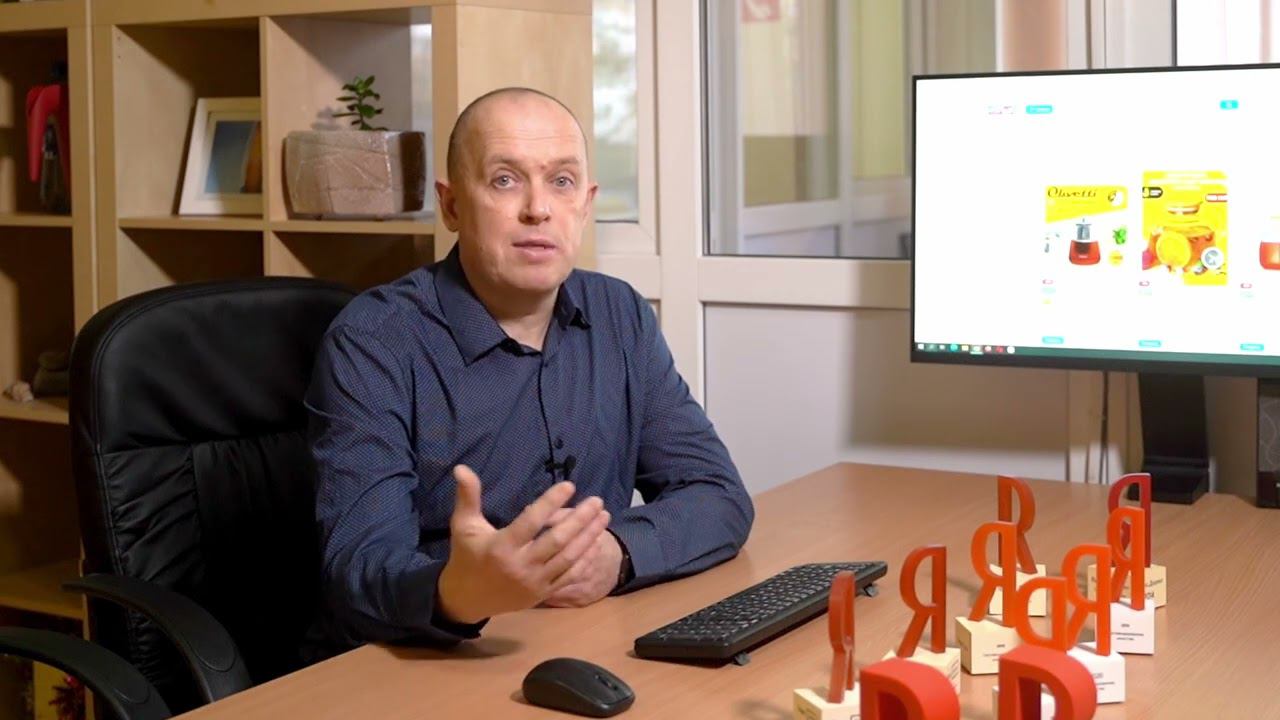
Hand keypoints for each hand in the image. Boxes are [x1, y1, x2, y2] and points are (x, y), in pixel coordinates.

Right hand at [437, 465, 609, 623]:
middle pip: (558, 540)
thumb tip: (461, 467)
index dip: (551, 502)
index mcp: (502, 547)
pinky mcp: (543, 593)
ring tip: (603, 516)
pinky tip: (597, 542)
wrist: (467, 599)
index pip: (532, 521)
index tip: (570, 486)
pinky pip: (570, 576)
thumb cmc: (466, 556)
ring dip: (589, 536)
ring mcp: (534, 582)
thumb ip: (467, 496)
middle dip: (581, 519)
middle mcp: (521, 566)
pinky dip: (586, 559)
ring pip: (569, 558)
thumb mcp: (463, 525)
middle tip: (597, 500)